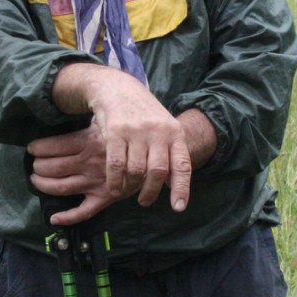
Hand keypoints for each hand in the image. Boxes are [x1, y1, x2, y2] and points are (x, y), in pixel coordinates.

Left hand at [28, 125, 128, 224]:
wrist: (153, 154)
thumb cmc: (126, 136)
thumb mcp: (106, 123)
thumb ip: (86, 123)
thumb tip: (64, 116)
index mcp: (89, 141)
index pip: (53, 146)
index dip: (38, 148)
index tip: (32, 149)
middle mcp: (90, 162)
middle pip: (53, 167)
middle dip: (38, 167)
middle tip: (34, 165)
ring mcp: (96, 182)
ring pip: (61, 187)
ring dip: (43, 185)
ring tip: (36, 180)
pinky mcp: (104, 198)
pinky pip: (83, 211)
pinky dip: (67, 217)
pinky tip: (54, 218)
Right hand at [38, 64, 199, 224]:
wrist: (118, 89)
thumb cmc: (144, 114)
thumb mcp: (163, 128)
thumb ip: (169, 154)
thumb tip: (172, 185)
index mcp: (174, 132)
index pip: (182, 165)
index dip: (181, 188)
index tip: (178, 208)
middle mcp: (158, 131)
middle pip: (158, 171)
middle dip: (151, 192)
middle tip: (145, 201)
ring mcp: (136, 131)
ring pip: (136, 171)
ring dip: (130, 188)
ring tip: (127, 191)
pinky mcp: (115, 132)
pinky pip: (116, 165)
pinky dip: (115, 182)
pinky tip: (114, 187)